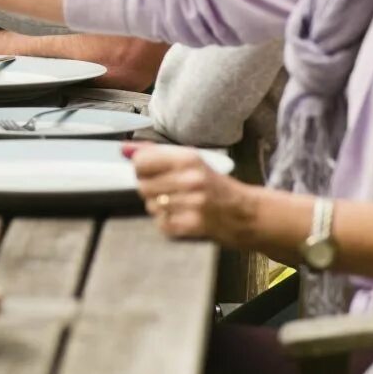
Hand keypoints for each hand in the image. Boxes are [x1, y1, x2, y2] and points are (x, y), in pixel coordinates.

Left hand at [125, 144, 258, 246]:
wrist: (248, 213)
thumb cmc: (215, 186)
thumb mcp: (191, 162)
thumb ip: (156, 154)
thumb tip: (124, 149)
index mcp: (188, 159)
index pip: (141, 161)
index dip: (140, 169)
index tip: (148, 172)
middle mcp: (191, 179)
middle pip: (143, 186)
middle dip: (149, 189)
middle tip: (164, 191)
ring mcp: (193, 203)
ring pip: (151, 205)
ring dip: (158, 207)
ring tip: (176, 205)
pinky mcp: (195, 225)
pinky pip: (162, 224)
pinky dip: (167, 223)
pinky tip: (180, 217)